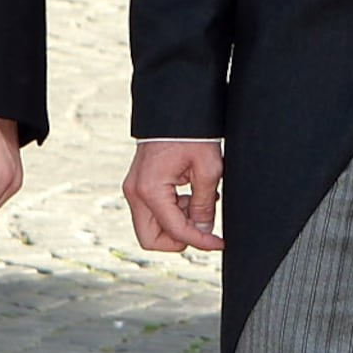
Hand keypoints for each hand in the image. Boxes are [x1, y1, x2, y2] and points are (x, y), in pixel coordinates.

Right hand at [123, 139, 224, 253]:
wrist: (175, 109)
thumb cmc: (191, 133)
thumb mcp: (208, 170)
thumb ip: (204, 205)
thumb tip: (203, 231)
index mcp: (151, 190)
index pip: (175, 231)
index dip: (200, 241)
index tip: (218, 243)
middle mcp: (135, 192)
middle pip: (151, 239)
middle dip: (178, 239)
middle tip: (203, 226)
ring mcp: (133, 189)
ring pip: (150, 228)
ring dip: (176, 224)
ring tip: (199, 201)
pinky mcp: (138, 185)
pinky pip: (152, 212)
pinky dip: (171, 212)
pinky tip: (190, 196)